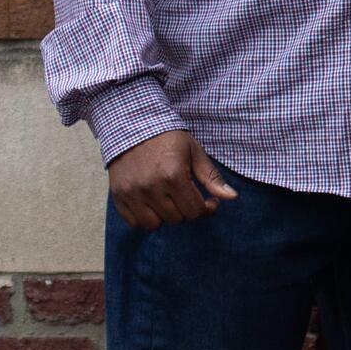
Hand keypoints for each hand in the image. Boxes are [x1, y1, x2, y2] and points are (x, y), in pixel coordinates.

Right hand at [108, 129, 236, 230]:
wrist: (132, 125)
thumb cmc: (167, 137)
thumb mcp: (194, 152)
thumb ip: (211, 177)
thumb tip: (232, 198)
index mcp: (173, 176)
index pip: (195, 211)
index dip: (206, 209)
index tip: (208, 201)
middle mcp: (151, 187)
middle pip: (176, 219)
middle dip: (186, 209)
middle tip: (185, 195)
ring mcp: (132, 193)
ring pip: (155, 225)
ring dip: (164, 216)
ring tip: (167, 200)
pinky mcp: (119, 196)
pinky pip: (134, 222)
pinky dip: (144, 217)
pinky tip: (151, 203)